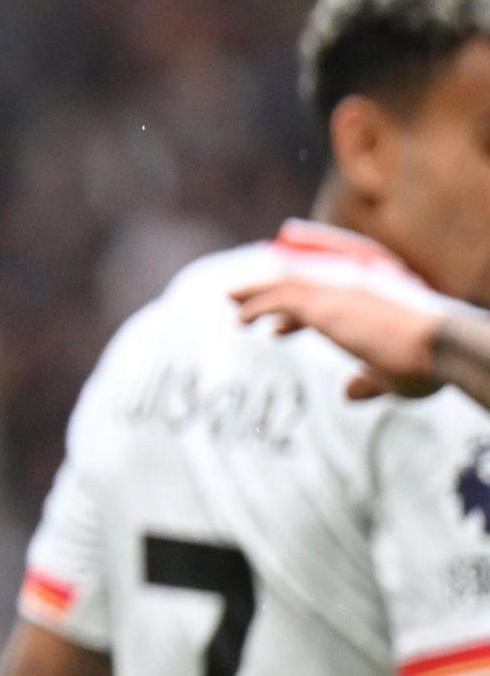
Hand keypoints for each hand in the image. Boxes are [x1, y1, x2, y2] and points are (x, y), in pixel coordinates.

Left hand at [232, 278, 442, 399]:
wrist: (443, 347)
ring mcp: (338, 291)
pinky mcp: (324, 304)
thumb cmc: (430, 363)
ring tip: (232, 303)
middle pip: (302, 282)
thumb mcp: (395, 375)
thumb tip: (348, 393)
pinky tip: (242, 319)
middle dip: (270, 292)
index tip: (278, 330)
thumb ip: (369, 381)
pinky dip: (257, 305)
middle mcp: (353, 286)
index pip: (327, 296)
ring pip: (286, 286)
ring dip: (256, 294)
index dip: (298, 311)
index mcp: (372, 298)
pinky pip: (280, 299)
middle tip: (241, 302)